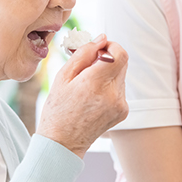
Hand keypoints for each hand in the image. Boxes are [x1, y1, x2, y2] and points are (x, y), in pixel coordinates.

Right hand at [36, 34, 128, 158]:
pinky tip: (94, 96)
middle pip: (123, 61)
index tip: (98, 49)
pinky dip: (109, 86)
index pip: (119, 54)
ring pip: (121, 74)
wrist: (63, 143)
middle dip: (108, 57)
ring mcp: (120, 105)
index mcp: (95, 84)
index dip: (110, 46)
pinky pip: (120, 88)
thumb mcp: (63, 76)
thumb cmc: (58, 109)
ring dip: (108, 72)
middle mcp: (112, 95)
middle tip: (90, 64)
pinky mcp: (123, 111)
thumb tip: (101, 38)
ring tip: (88, 84)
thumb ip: (84, 53)